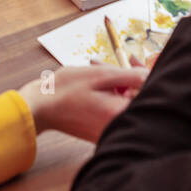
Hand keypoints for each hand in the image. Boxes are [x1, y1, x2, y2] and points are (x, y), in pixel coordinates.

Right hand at [18, 64, 148, 141]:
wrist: (38, 109)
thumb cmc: (65, 91)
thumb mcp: (100, 76)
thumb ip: (130, 76)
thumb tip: (152, 76)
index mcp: (120, 114)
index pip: (146, 92)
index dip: (143, 72)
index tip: (133, 58)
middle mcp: (117, 127)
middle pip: (135, 98)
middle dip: (126, 76)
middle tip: (112, 60)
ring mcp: (108, 131)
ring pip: (122, 102)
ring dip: (115, 84)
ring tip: (95, 67)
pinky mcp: (100, 132)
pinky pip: (112, 110)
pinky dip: (107, 95)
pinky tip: (93, 83)